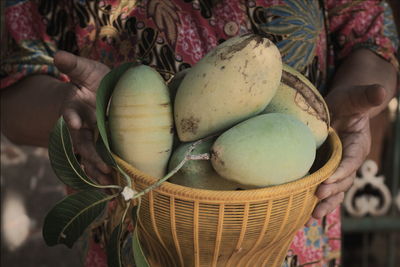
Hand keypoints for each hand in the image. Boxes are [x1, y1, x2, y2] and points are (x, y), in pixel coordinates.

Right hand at [54, 51, 111, 183]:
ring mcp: (91, 137)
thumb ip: (74, 66)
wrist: (100, 90)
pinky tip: (114, 187)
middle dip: (91, 155)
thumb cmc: (93, 80)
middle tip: (103, 167)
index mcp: (76, 107)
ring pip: (91, 157)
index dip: (72, 118)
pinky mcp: (102, 144)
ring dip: (99, 171)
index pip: (71, 114)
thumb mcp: (86, 70)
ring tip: (109, 186)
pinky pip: (101, 161)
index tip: (76, 122)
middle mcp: (82, 126)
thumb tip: (58, 55)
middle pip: (83, 143)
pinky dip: (105, 174)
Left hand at [306, 84, 385, 224]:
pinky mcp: (325, 171)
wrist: (336, 108)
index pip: (352, 160)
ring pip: (335, 189)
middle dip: (333, 190)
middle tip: (318, 196)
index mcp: (358, 145)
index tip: (329, 179)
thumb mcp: (354, 97)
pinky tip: (304, 213)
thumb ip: (366, 96)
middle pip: (344, 180)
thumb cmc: (346, 101)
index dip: (342, 170)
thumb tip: (382, 90)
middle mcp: (349, 160)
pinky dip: (317, 200)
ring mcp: (337, 168)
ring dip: (326, 203)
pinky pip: (324, 188)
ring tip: (313, 216)